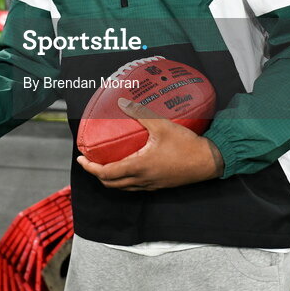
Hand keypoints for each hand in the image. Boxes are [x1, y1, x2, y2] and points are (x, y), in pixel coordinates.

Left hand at [76, 98, 223, 190]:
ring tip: (105, 165)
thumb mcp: (162, 125)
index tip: (81, 159)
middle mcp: (142, 179)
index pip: (106, 173)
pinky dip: (125, 181)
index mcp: (138, 167)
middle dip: (97, 174)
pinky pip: (135, 187)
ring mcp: (151, 185)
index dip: (90, 168)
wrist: (208, 162)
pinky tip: (128, 168)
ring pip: (124, 188)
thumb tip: (123, 102)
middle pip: (111, 184)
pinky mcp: (160, 185)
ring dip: (110, 179)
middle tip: (90, 162)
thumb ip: (141, 114)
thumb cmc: (185, 145)